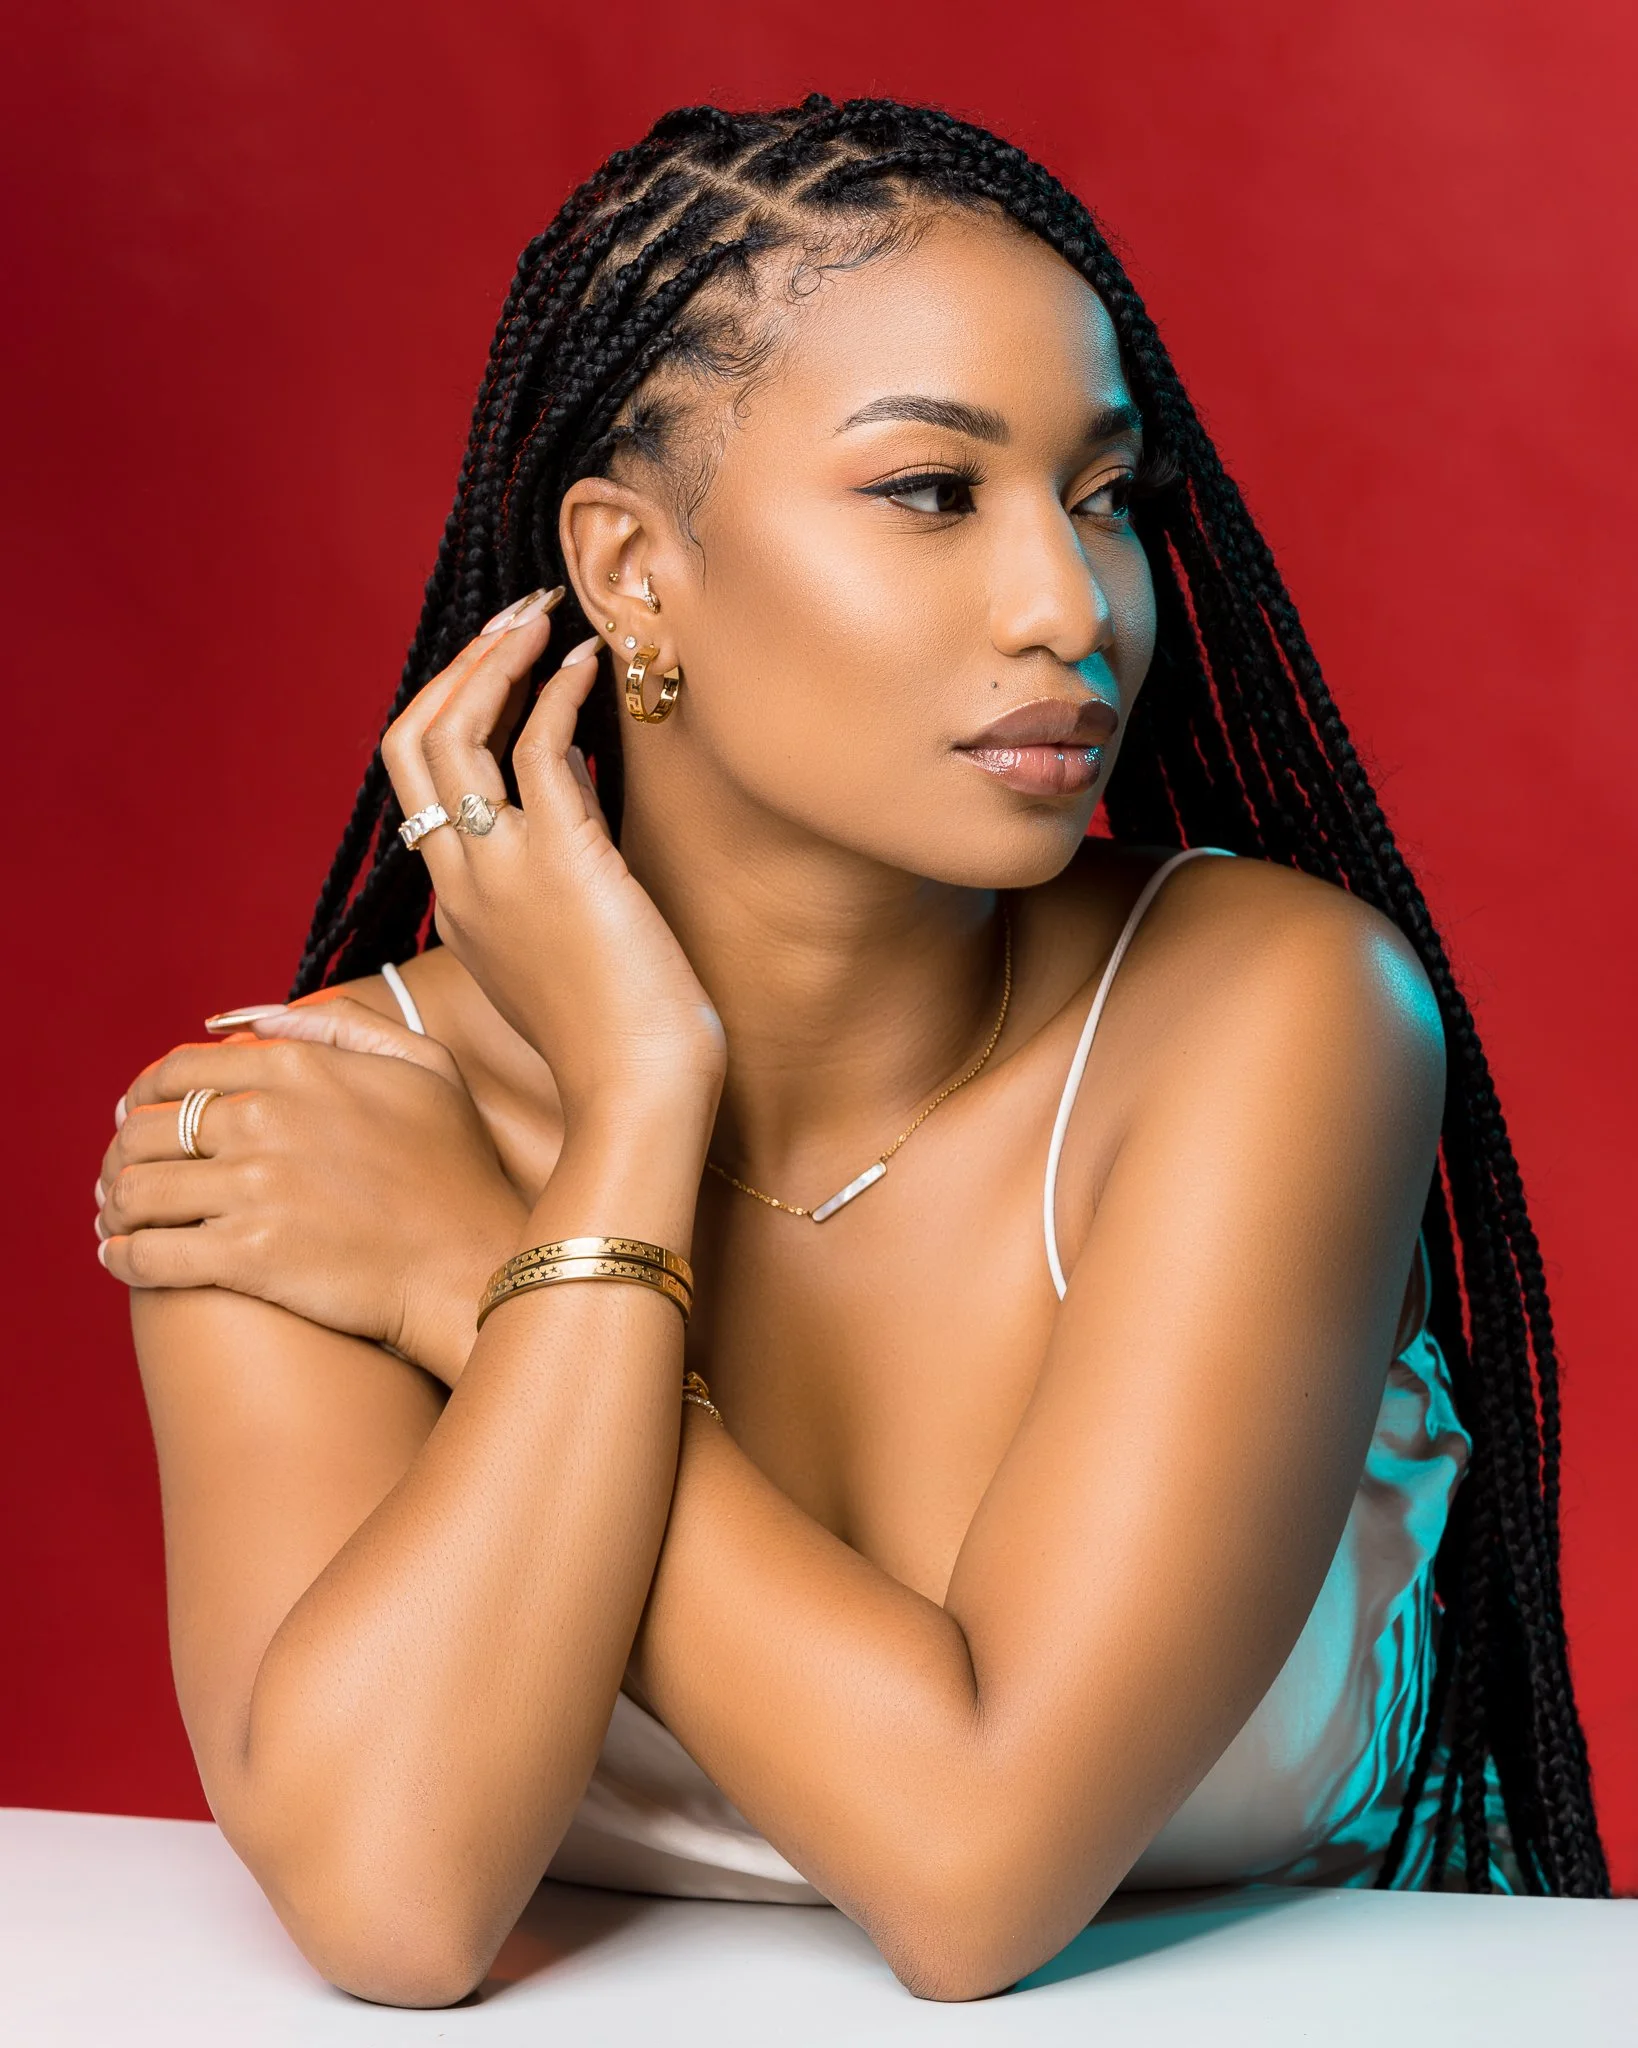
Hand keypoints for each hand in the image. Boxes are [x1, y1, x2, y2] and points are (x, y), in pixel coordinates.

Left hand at [96, 999, 528, 1384]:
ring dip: (114, 1204)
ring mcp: (253, 1189)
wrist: (470, 1263)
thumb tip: (259, 1020)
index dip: (144, 1095)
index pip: (178, 1071)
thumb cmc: (455, 1168)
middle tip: (124, 1175)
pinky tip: (122, 1257)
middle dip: (123, 1152)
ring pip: (134, 1189)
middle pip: (145, 1129)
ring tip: (118, 1219)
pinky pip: (148, 1255)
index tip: (138, 1116)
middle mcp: (264, 1119)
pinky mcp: (246, 1257)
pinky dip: (121, 1256)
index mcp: (297, 1068)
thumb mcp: (424, 1066)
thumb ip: (343, 1025)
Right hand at [382, 598, 725, 1120]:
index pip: (424, 787)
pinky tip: (591, 666)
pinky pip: (540, 748)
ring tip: (541, 617)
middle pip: (409, 744)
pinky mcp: (561, 860)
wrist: (639, 1095)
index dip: (456, 715)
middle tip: (511, 620)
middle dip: (456, 669)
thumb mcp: (566, 950)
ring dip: (494, 661)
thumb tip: (579, 799)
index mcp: (457, 908)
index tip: (500, 673)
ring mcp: (501, 870)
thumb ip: (556, 875)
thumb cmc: (623, 1039)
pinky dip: (559, 693)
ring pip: (452, 733)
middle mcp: (461, 882)